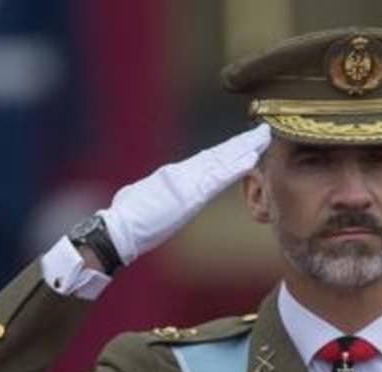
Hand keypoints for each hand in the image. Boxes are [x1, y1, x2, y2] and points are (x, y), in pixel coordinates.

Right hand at [100, 123, 270, 264]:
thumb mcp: (142, 199)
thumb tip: (155, 194)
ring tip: (262, 138)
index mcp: (172, 176)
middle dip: (241, 143)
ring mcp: (187, 182)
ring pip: (221, 161)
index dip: (226, 151)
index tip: (243, 143)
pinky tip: (251, 159)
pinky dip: (235, 168)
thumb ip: (157, 194)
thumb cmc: (125, 219)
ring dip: (244, 149)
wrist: (119, 229)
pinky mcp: (190, 195)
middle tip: (261, 132)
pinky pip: (218, 179)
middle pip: (217, 155)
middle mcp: (182, 173)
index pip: (205, 161)